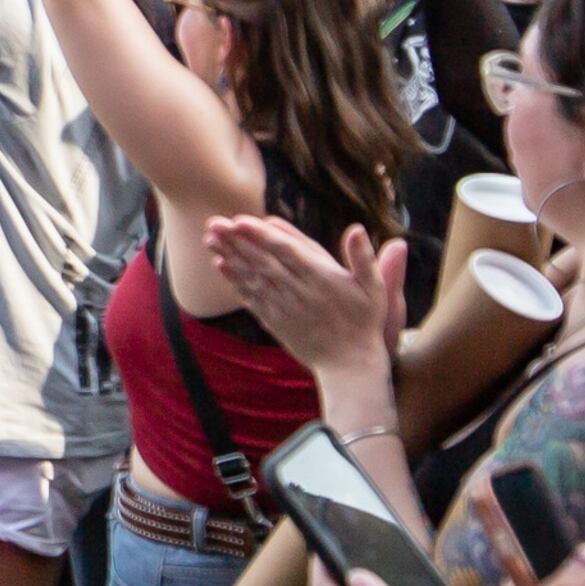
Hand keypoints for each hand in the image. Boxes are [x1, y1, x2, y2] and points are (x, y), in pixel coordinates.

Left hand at [198, 216, 405, 393]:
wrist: (348, 365)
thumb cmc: (364, 322)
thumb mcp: (374, 289)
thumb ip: (363, 258)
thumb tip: (357, 228)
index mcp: (321, 278)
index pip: (286, 251)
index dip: (261, 236)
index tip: (240, 220)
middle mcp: (297, 290)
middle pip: (262, 261)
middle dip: (236, 241)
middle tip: (213, 222)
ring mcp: (283, 307)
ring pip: (252, 277)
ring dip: (230, 257)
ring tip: (210, 239)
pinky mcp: (275, 321)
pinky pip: (251, 298)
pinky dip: (235, 282)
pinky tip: (220, 266)